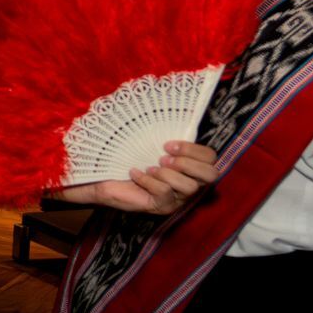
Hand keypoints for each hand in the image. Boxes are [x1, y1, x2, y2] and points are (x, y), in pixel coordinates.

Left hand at [50, 141, 218, 214]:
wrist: (101, 176)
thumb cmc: (126, 156)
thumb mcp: (146, 141)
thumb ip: (161, 131)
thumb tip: (165, 106)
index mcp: (189, 164)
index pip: (211, 157)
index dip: (193, 149)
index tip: (167, 144)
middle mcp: (190, 182)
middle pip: (211, 174)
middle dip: (187, 163)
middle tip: (162, 157)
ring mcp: (178, 197)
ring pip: (189, 187)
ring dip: (167, 174)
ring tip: (149, 167)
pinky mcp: (162, 206)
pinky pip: (165, 193)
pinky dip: (148, 181)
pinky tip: (135, 174)